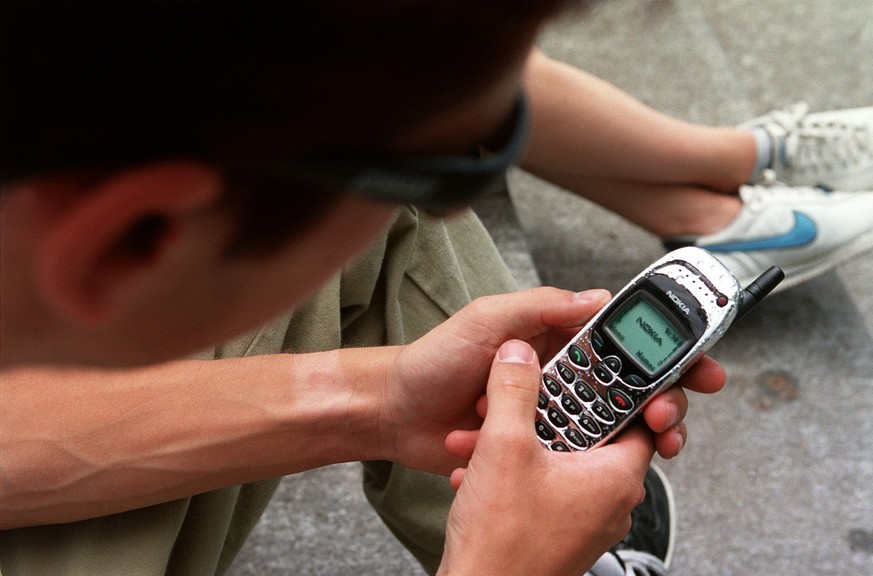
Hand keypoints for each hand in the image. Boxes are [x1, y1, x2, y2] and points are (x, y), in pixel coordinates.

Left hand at [380, 286, 724, 472]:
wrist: (397, 413)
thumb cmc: (434, 359)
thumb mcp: (487, 319)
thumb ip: (541, 307)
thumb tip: (596, 299)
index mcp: (555, 339)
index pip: (624, 341)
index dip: (667, 352)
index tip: (700, 368)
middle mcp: (560, 376)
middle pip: (630, 389)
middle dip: (662, 402)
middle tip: (667, 417)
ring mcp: (550, 415)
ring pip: (611, 428)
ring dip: (634, 439)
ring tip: (644, 447)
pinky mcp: (536, 449)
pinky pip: (572, 458)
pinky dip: (583, 466)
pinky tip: (582, 471)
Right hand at [438, 340, 653, 575]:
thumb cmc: (503, 545)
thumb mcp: (504, 447)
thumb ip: (514, 390)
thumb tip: (519, 356)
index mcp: (616, 477)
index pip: (641, 415)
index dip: (617, 385)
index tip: (593, 366)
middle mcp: (610, 501)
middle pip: (592, 432)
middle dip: (548, 411)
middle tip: (526, 393)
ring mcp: (584, 518)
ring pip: (560, 458)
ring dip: (521, 439)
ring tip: (487, 431)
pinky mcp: (558, 529)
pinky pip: (544, 483)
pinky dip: (515, 469)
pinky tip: (478, 465)